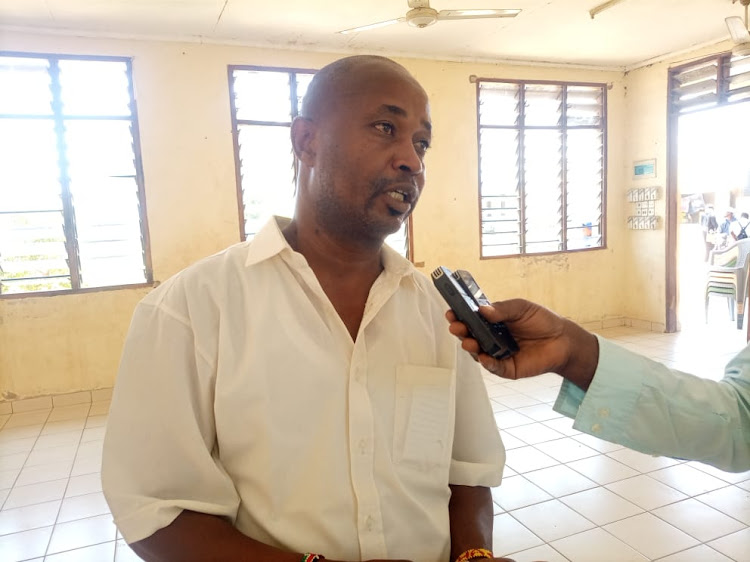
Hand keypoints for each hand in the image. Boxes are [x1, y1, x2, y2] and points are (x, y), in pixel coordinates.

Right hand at [445, 298, 598, 389]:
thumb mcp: (521, 308)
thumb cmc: (542, 322)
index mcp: (492, 322)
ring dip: (470, 347)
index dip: (459, 316)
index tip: (451, 311)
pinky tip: (484, 357)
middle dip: (460, 331)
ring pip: (477, 352)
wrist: (563, 340)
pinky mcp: (507, 368)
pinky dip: (487, 363)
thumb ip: (503, 309)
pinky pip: (494, 367)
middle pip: (469, 336)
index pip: (470, 319)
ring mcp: (498, 354)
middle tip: (456, 327)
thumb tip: (483, 310)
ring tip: (469, 341)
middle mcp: (492, 338)